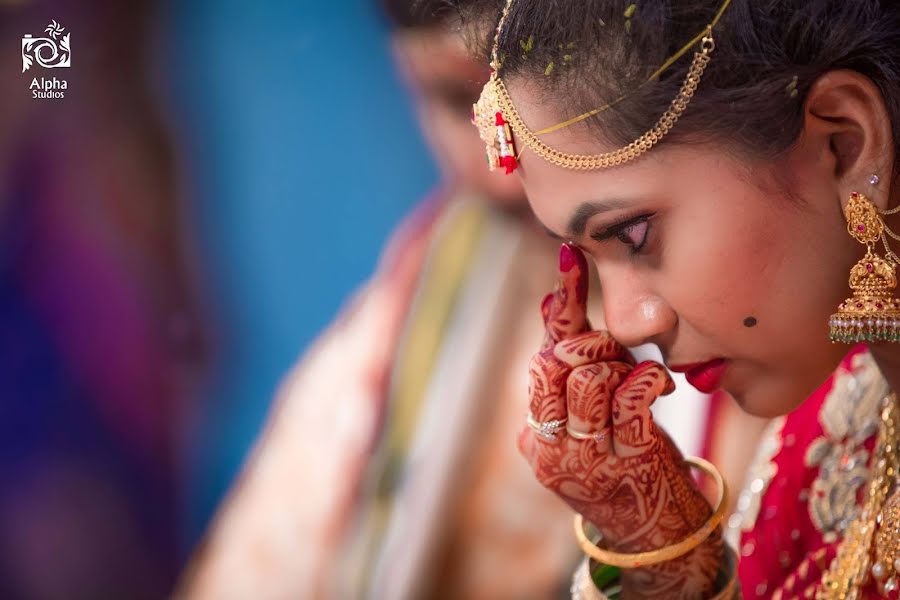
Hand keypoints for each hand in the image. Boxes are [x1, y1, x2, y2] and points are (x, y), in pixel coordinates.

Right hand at [519, 243, 722, 598]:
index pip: (542, 357)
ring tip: (637, 375)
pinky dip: (641, 379)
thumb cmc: (621, 468)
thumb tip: (552, 304)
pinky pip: (627, 402)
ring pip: (588, 378)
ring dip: (619, 364)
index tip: (571, 256)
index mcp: (537, 432)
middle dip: (592, 343)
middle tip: (619, 352)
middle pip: (558, 363)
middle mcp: (551, 444)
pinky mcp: (627, 462)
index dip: (558, 306)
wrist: (651, 537)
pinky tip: (654, 379)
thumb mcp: (586, 424)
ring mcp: (586, 456)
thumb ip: (570, 377)